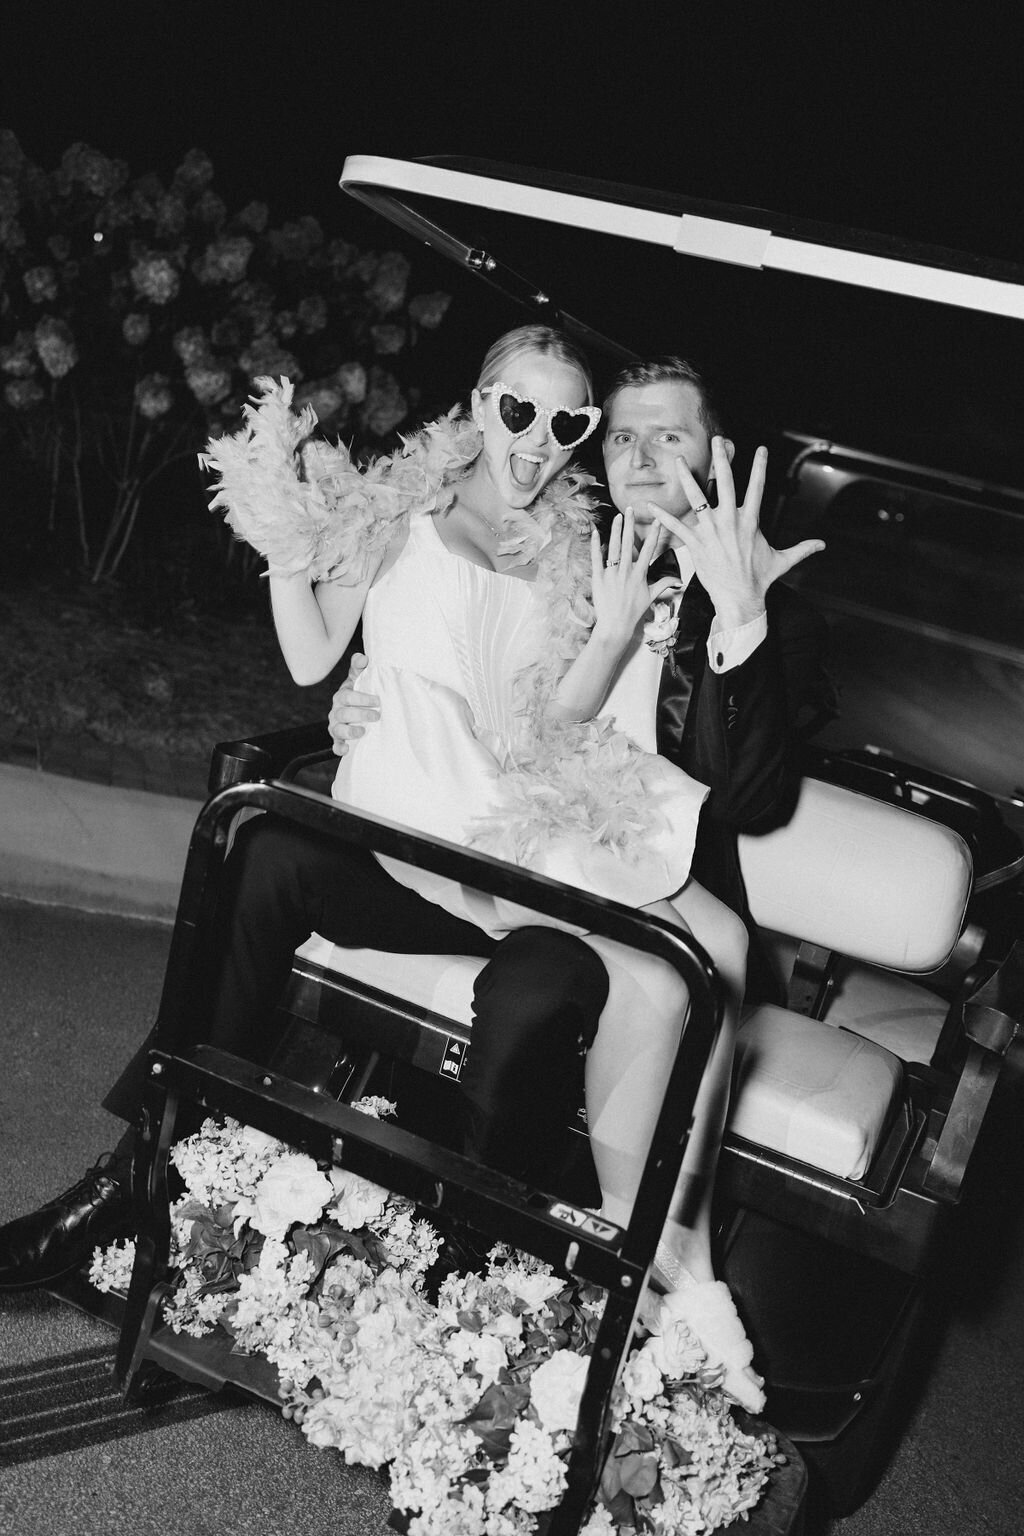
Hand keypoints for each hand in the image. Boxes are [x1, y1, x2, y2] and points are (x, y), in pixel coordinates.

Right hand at [328, 653, 379, 757]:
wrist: (357, 710)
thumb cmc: (359, 692)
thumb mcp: (360, 679)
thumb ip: (359, 668)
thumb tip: (362, 658)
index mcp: (342, 695)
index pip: (347, 696)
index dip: (361, 698)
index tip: (377, 701)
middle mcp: (336, 711)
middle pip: (343, 713)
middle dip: (360, 714)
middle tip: (377, 716)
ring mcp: (336, 725)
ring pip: (337, 729)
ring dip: (350, 731)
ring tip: (363, 732)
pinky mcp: (338, 739)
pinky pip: (335, 745)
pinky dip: (339, 748)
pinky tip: (346, 750)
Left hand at [590, 508, 681, 648]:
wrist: (615, 625)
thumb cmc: (634, 612)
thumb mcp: (651, 597)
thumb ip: (664, 585)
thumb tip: (678, 580)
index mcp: (639, 574)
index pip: (649, 550)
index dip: (654, 534)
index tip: (658, 520)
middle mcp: (626, 572)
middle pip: (629, 543)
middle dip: (630, 525)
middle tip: (631, 509)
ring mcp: (611, 574)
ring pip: (614, 548)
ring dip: (616, 530)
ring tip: (618, 517)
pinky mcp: (598, 578)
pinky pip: (597, 558)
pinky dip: (596, 545)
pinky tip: (596, 532)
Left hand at [647, 439, 824, 628]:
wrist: (740, 599)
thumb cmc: (760, 579)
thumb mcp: (783, 560)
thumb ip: (802, 549)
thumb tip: (822, 544)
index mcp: (750, 521)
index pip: (757, 488)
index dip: (759, 467)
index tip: (761, 449)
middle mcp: (730, 521)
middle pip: (725, 483)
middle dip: (721, 459)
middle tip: (717, 440)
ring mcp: (711, 531)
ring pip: (696, 498)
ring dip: (686, 477)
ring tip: (677, 460)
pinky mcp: (696, 544)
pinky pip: (676, 526)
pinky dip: (662, 516)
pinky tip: (648, 505)